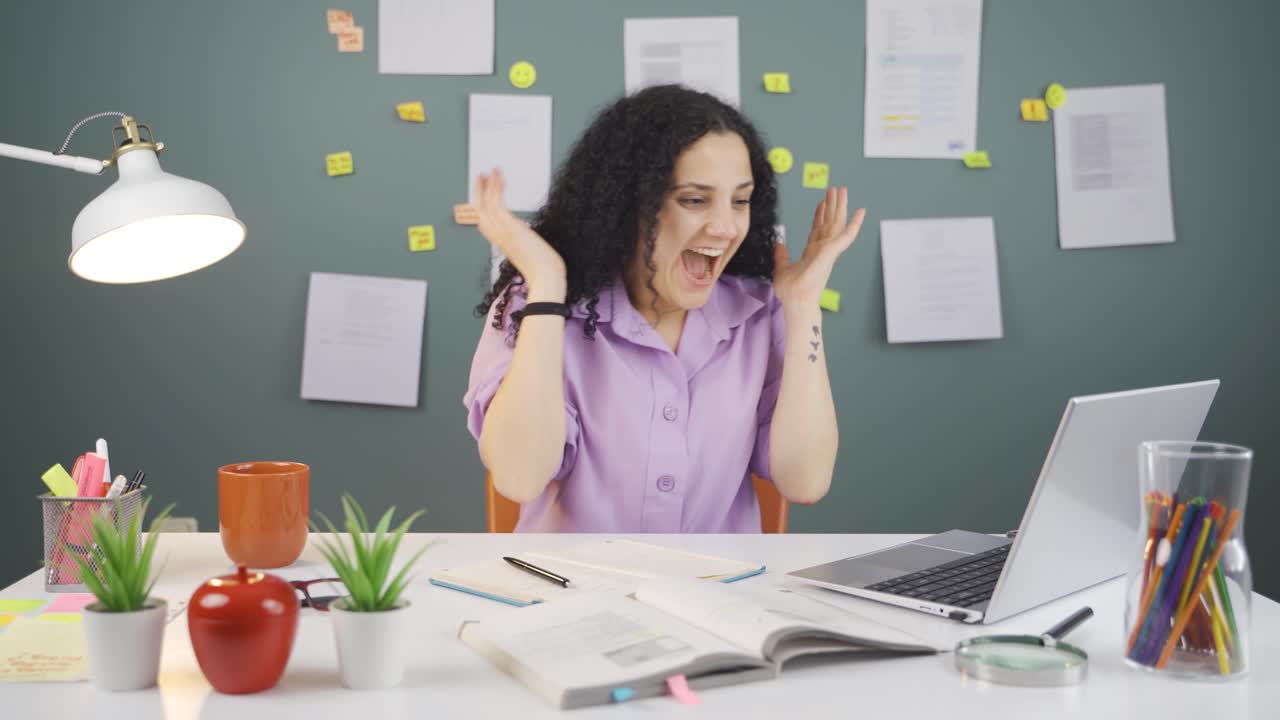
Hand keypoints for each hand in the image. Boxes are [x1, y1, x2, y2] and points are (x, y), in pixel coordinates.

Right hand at [474, 168, 566, 297]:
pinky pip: (497, 203)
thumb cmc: (544, 269)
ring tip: (492, 170)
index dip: (484, 204)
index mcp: (502, 242)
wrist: (546, 279)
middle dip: (481, 191)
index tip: (488, 191)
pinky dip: (496, 188)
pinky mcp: (510, 227)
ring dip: (489, 185)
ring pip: (487, 204)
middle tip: (483, 174)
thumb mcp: (531, 252)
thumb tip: (530, 236)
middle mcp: (498, 237)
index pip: (486, 220)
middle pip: (481, 210)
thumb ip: (526, 242)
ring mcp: (502, 232)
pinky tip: (500, 178)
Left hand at [773, 186, 864, 307]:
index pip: (817, 231)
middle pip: (829, 223)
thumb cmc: (791, 293)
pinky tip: (860, 212)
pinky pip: (846, 235)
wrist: (796, 302)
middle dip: (832, 205)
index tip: (821, 203)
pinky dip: (854, 224)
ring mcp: (828, 251)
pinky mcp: (832, 252)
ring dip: (840, 207)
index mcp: (812, 254)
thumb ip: (782, 256)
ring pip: (836, 223)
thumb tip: (779, 244)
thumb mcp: (782, 269)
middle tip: (835, 189)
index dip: (819, 216)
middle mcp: (822, 251)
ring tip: (842, 190)